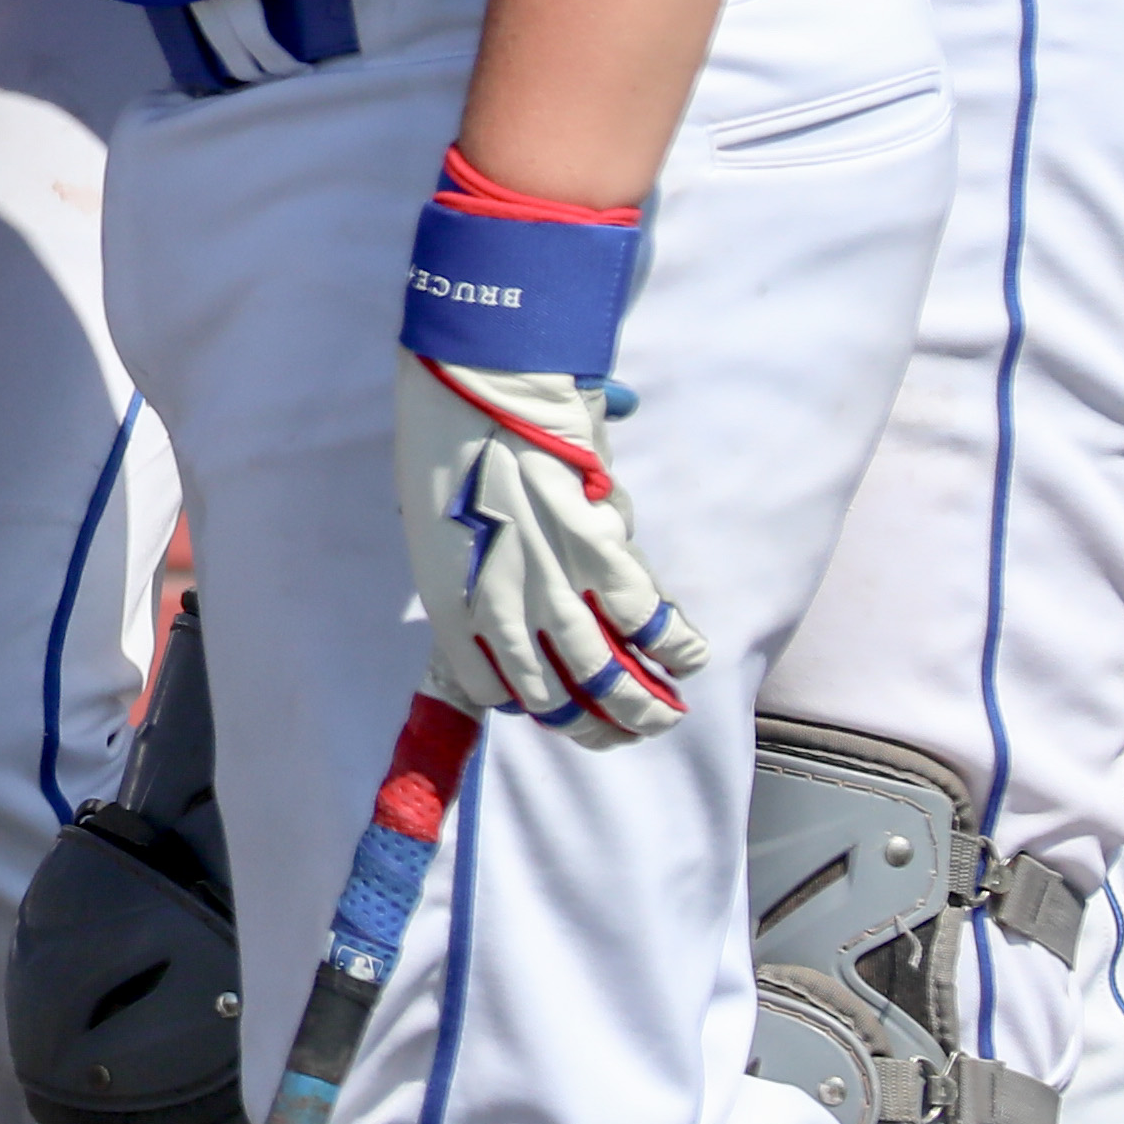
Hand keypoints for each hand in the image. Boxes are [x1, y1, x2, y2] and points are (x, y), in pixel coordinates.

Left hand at [393, 357, 712, 739]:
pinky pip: (650, 624)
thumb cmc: (445, 447)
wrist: (473, 394)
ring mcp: (554, 591)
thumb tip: (508, 593)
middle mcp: (503, 616)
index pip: (497, 696)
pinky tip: (688, 655)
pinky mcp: (598, 558)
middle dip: (599, 729)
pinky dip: (677, 646)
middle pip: (562, 706)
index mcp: (451, 611)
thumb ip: (471, 574)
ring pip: (612, 681)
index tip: (557, 700)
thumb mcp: (435, 528)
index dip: (533, 703)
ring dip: (647, 708)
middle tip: (624, 729)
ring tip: (665, 714)